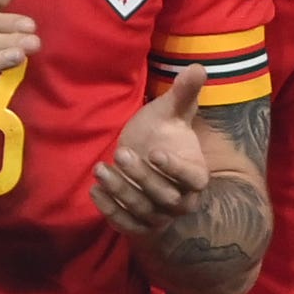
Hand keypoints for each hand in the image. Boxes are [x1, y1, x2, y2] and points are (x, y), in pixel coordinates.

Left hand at [90, 64, 214, 234]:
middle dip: (141, 177)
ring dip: (121, 191)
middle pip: (165, 197)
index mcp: (196, 176)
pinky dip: (109, 211)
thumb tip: (198, 67)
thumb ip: (185, 93)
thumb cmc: (163, 133)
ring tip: (100, 168)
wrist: (145, 159)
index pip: (193, 180)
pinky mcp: (139, 226)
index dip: (175, 169)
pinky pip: (126, 224)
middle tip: (121, 152)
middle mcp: (182, 202)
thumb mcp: (171, 112)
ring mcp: (160, 217)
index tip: (156, 152)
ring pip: (142, 211)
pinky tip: (94, 190)